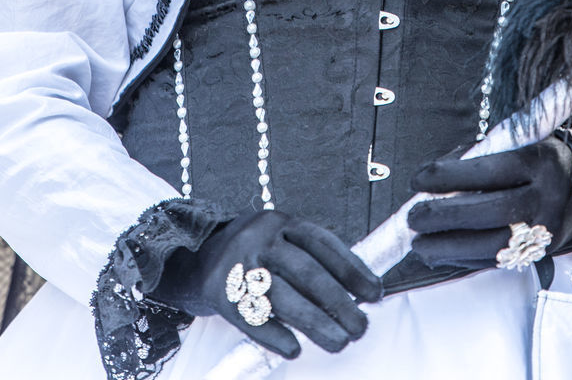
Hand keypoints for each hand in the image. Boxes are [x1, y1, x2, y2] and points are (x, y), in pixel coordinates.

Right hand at [154, 209, 381, 358]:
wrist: (197, 256)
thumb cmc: (255, 253)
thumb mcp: (281, 240)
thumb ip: (313, 259)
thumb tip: (358, 291)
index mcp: (283, 222)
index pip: (324, 244)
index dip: (352, 269)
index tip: (374, 294)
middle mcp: (262, 237)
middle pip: (307, 272)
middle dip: (339, 303)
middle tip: (360, 327)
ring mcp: (240, 263)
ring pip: (284, 297)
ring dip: (315, 323)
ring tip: (339, 342)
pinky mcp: (221, 291)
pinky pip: (252, 317)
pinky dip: (275, 335)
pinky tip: (295, 349)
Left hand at [407, 137, 571, 269]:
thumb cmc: (538, 160)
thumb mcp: (516, 145)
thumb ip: (478, 157)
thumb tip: (432, 177)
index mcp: (540, 160)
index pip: (488, 170)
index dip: (448, 176)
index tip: (418, 178)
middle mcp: (547, 197)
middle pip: (490, 211)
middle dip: (444, 216)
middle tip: (413, 217)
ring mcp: (546, 230)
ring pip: (493, 245)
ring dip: (449, 247)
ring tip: (419, 243)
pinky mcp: (541, 254)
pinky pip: (498, 262)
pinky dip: (465, 259)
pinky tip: (440, 254)